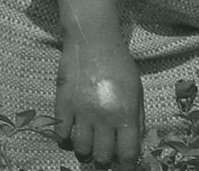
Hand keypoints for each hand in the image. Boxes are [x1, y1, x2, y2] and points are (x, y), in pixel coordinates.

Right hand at [55, 35, 142, 167]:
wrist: (93, 40)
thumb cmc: (119, 64)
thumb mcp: (136, 89)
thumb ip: (136, 118)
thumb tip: (134, 143)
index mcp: (126, 112)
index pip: (127, 153)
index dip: (126, 166)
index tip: (124, 168)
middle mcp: (104, 116)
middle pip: (103, 156)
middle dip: (105, 160)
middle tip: (105, 156)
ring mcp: (81, 112)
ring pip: (81, 149)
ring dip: (86, 151)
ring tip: (89, 143)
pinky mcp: (63, 105)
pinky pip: (61, 134)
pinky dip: (66, 138)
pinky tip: (72, 132)